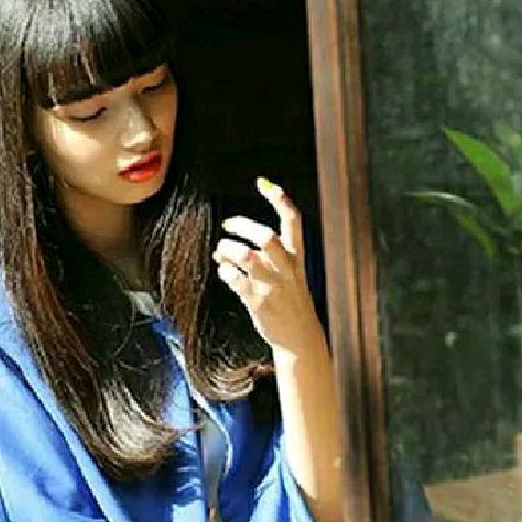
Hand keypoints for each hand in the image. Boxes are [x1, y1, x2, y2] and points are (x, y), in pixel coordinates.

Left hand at [212, 177, 323, 354]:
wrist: (300, 338)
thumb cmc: (290, 303)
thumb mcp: (289, 275)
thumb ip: (264, 259)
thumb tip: (225, 245)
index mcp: (297, 258)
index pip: (293, 221)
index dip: (279, 199)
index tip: (263, 183)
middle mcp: (287, 270)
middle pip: (266, 237)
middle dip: (243, 226)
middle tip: (228, 225)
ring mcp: (273, 286)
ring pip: (247, 257)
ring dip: (229, 249)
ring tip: (222, 251)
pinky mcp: (259, 302)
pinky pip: (236, 279)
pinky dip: (225, 271)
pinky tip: (225, 271)